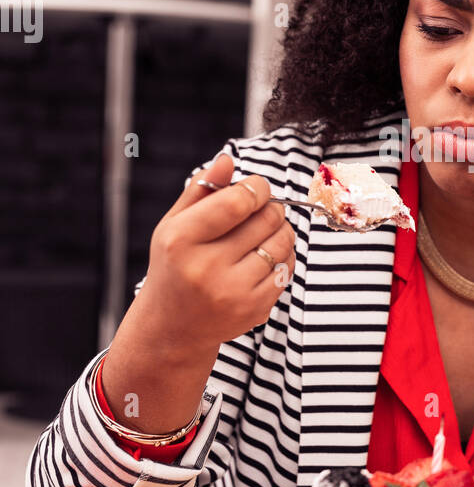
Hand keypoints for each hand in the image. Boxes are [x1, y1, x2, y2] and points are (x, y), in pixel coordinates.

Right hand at [137, 151, 295, 354]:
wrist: (173, 326)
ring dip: (281, 230)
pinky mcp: (254, 309)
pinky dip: (284, 256)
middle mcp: (205, 267)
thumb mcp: (173, 225)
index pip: (238, 201)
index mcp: (181, 239)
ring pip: (283, 243)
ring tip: (265, 232)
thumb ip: (201, 190)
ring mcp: (232, 291)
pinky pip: (287, 269)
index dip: (257, 188)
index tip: (256, 188)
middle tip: (261, 210)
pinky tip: (265, 257)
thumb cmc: (174, 266)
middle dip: (270, 207)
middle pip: (266, 219)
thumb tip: (228, 160)